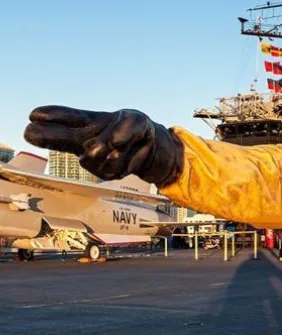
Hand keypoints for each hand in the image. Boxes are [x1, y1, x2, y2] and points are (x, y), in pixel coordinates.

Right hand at [24, 105, 182, 183]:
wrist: (150, 148)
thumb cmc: (137, 129)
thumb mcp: (136, 121)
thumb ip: (126, 128)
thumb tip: (113, 144)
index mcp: (89, 123)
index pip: (69, 118)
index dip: (53, 115)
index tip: (35, 115)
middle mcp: (86, 140)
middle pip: (62, 137)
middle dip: (47, 135)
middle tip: (30, 131)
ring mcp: (94, 158)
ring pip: (91, 158)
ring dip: (108, 151)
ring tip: (119, 144)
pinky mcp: (106, 172)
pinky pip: (110, 168)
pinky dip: (121, 162)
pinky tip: (123, 156)